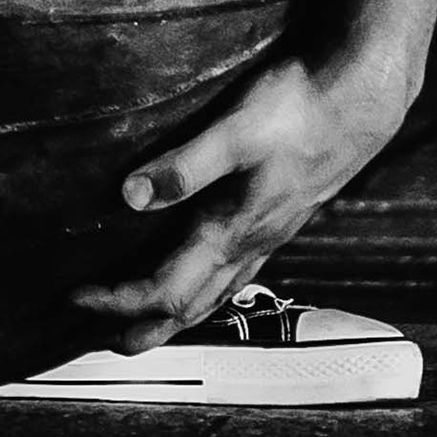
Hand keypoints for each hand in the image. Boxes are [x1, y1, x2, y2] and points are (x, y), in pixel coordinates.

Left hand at [70, 25, 424, 342]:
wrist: (363, 97)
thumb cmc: (302, 107)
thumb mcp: (236, 129)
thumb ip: (185, 165)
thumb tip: (129, 196)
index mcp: (232, 230)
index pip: (163, 291)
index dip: (115, 302)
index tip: (73, 299)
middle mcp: (251, 244)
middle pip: (188, 309)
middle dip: (140, 329)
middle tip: (94, 339)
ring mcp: (268, 236)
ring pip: (215, 297)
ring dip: (173, 318)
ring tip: (141, 326)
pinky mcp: (280, 219)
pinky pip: (236, 275)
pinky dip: (206, 292)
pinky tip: (202, 280)